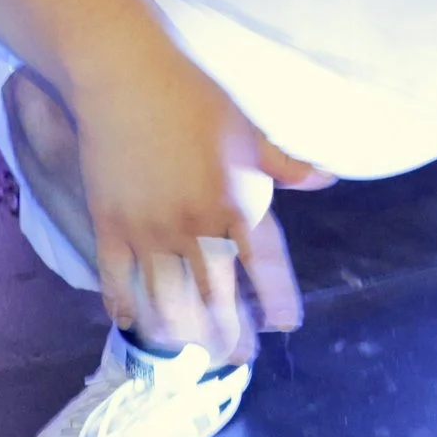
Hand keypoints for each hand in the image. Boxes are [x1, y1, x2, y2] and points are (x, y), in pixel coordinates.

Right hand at [71, 42, 333, 363]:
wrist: (125, 78)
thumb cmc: (192, 98)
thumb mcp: (247, 130)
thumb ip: (284, 163)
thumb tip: (327, 177)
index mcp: (234, 202)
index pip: (263, 265)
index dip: (277, 298)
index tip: (287, 323)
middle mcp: (194, 226)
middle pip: (215, 297)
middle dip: (229, 335)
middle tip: (239, 359)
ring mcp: (148, 231)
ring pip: (167, 301)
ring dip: (183, 334)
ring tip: (193, 353)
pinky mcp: (109, 226)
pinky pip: (116, 280)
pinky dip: (124, 307)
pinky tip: (131, 323)